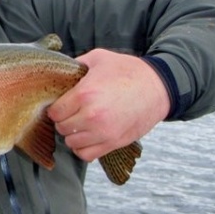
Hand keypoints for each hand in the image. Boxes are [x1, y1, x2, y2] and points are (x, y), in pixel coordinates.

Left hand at [47, 50, 169, 161]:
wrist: (159, 87)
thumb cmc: (129, 71)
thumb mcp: (99, 58)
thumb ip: (76, 64)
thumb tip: (58, 70)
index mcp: (84, 94)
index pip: (54, 112)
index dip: (56, 108)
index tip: (62, 104)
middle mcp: (92, 116)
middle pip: (61, 128)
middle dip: (64, 120)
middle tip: (72, 113)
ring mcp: (103, 132)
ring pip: (71, 143)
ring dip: (73, 135)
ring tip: (81, 124)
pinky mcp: (114, 143)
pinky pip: (86, 155)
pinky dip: (83, 148)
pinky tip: (88, 137)